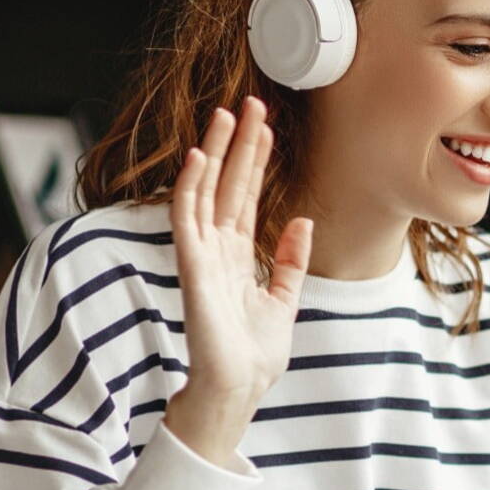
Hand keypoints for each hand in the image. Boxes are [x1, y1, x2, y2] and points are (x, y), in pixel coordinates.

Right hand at [170, 96, 310, 400]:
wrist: (238, 386)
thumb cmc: (254, 353)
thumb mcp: (284, 299)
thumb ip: (291, 261)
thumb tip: (302, 222)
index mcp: (238, 254)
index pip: (247, 195)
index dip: (256, 160)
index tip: (266, 126)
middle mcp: (217, 248)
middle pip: (228, 184)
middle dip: (239, 143)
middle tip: (249, 103)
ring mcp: (202, 254)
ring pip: (205, 190)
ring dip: (215, 152)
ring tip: (225, 114)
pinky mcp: (192, 267)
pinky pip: (187, 219)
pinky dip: (191, 186)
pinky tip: (200, 157)